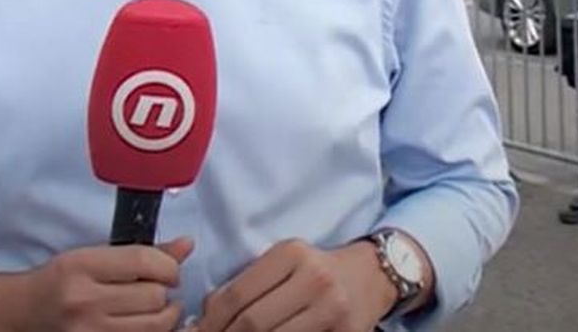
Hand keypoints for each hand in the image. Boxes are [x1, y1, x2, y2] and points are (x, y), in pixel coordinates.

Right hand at [22, 239, 192, 331]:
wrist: (25, 313)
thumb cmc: (61, 280)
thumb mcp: (91, 256)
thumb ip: (140, 253)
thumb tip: (187, 244)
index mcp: (81, 267)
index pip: (143, 261)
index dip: (168, 265)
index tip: (169, 269)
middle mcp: (84, 301)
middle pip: (154, 297)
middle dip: (165, 292)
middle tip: (160, 290)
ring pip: (155, 326)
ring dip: (166, 316)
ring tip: (159, 309)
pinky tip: (145, 325)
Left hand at [196, 239, 395, 331]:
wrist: (371, 276)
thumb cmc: (316, 270)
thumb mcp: (284, 262)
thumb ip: (247, 282)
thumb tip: (206, 315)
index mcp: (292, 254)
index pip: (238, 294)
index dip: (211, 320)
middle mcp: (314, 279)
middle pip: (253, 323)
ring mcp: (332, 310)